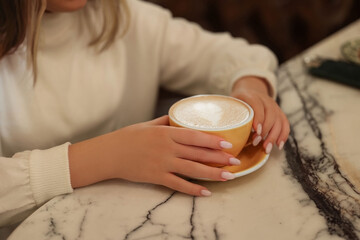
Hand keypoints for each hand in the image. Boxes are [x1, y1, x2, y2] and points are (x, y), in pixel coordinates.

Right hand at [69, 116, 239, 196]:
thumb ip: (166, 122)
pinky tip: (206, 192)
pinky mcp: (156, 177)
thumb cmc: (128, 137)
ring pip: (192, 169)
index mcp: (166, 133)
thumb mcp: (148, 125)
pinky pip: (178, 184)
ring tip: (229, 176)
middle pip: (198, 153)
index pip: (194, 136)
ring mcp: (162, 163)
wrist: (109, 153)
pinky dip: (192, 189)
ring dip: (212, 174)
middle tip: (235, 161)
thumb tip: (180, 118)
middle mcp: (167, 148)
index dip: (212, 140)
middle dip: (219, 157)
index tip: (227, 143)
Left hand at [230, 76, 289, 152]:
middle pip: (271, 115)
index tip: (256, 131)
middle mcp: (265, 100)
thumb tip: (222, 133)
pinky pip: (285, 124)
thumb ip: (228, 114)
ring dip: (274, 136)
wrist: (250, 89)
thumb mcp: (231, 103)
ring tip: (266, 149)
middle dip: (265, 131)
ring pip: (279, 121)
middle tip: (256, 143)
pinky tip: (278, 146)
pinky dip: (283, 135)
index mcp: (251, 96)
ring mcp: (274, 106)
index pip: (258, 105)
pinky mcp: (279, 113)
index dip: (259, 118)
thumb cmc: (237, 101)